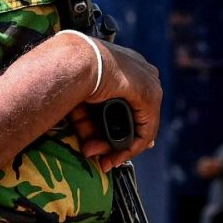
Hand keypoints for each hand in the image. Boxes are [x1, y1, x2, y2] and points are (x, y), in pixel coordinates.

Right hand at [65, 39, 161, 169]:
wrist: (76, 61)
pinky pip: (145, 131)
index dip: (124, 126)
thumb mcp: (82, 102)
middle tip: (103, 159)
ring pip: (140, 126)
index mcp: (127, 65)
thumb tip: (90, 150)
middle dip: (119, 142)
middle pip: (136, 116)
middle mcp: (142, 72)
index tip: (109, 145)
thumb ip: (89, 123)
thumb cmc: (71, 75)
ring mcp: (150, 83)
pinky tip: (115, 159)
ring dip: (121, 148)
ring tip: (104, 161)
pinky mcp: (151, 97)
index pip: (135, 101)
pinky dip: (131, 148)